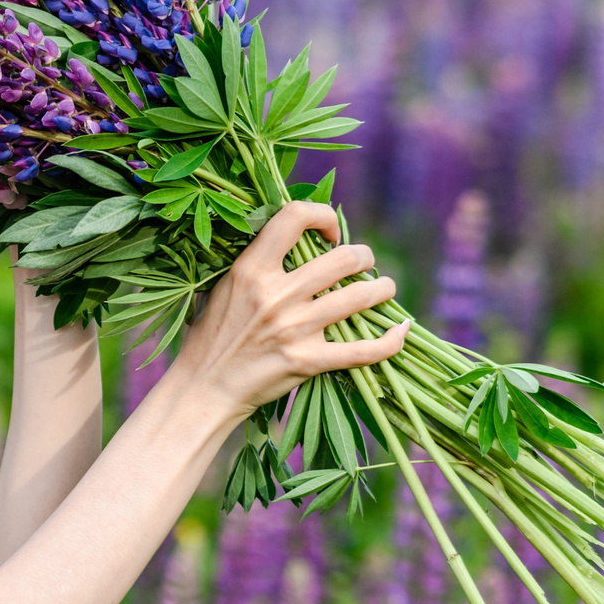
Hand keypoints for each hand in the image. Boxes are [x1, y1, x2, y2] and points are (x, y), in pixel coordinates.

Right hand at [169, 202, 406, 417]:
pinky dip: (391, 340)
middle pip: (344, 257)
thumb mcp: (221, 288)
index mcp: (251, 270)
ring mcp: (295, 329)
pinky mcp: (308, 361)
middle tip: (363, 265)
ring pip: (361, 296)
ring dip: (382, 290)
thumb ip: (255, 263)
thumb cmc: (210, 336)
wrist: (203, 388)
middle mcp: (276, 294)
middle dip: (364, 257)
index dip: (323, 215)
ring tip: (383, 290)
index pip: (295, 216)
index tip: (329, 233)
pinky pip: (365, 350)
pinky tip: (400, 330)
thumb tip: (290, 238)